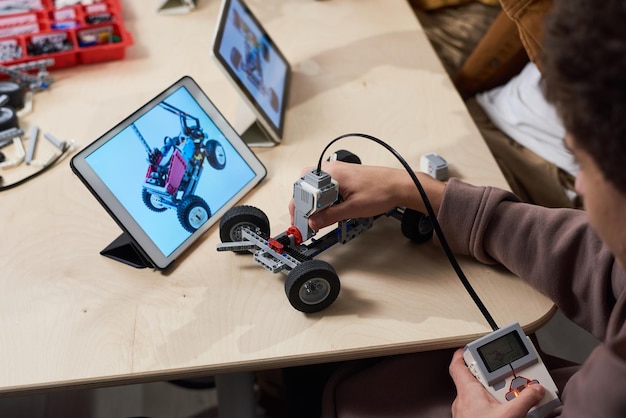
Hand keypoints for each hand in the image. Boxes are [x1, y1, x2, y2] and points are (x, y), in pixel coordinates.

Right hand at [289, 161, 445, 229]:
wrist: (399, 186)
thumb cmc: (382, 191)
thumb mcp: (352, 209)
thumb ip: (329, 216)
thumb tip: (313, 222)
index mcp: (331, 174)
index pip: (304, 190)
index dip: (299, 208)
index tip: (300, 222)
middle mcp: (331, 169)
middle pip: (306, 186)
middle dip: (304, 204)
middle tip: (306, 220)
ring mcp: (337, 171)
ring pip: (315, 186)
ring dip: (314, 202)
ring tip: (317, 216)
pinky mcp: (344, 176)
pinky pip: (326, 186)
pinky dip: (323, 198)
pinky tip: (329, 208)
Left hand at [449, 349, 544, 417]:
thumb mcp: (511, 415)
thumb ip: (525, 399)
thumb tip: (535, 389)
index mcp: (467, 391)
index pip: (457, 365)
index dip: (463, 354)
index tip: (471, 348)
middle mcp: (462, 401)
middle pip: (475, 381)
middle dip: (492, 378)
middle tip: (509, 377)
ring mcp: (465, 414)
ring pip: (478, 397)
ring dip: (494, 395)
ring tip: (513, 398)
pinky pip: (481, 410)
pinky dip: (493, 409)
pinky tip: (506, 413)